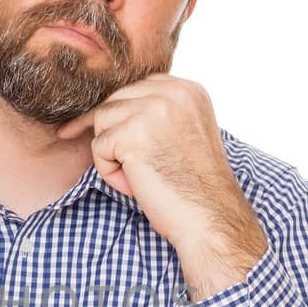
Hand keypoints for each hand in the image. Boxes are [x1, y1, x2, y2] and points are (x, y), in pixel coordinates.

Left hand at [54, 74, 267, 294]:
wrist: (209, 217)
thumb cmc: (193, 186)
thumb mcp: (184, 133)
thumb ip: (159, 113)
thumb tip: (113, 107)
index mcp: (188, 89)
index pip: (136, 88)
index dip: (120, 115)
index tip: (103, 134)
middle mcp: (173, 92)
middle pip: (115, 101)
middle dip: (113, 136)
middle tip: (134, 170)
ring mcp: (154, 109)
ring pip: (102, 121)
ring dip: (111, 154)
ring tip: (139, 177)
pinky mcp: (134, 133)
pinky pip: (98, 147)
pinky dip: (109, 172)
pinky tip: (135, 185)